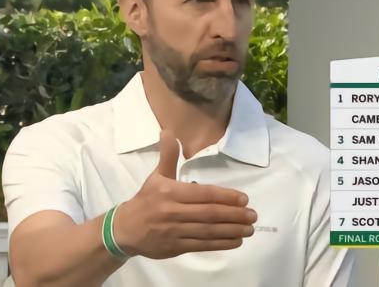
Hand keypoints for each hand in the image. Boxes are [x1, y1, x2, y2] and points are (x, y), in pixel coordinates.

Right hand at [112, 130, 256, 258]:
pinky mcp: (176, 247)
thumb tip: (168, 132)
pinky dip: (221, 243)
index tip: (244, 199)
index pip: (203, 194)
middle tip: (253, 215)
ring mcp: (175, 231)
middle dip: (234, 215)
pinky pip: (202, 245)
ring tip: (249, 228)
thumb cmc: (146, 200)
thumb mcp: (156, 176)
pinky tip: (236, 241)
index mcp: (170, 192)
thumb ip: (168, 156)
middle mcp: (173, 211)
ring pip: (208, 231)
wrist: (125, 230)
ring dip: (232, 230)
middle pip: (209, 213)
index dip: (225, 196)